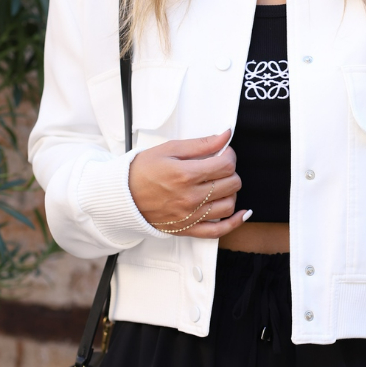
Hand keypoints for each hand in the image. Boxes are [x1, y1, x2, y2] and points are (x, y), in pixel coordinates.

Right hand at [128, 129, 248, 237]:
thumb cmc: (142, 171)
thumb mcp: (169, 149)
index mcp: (186, 175)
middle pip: (231, 183)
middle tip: (219, 166)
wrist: (123, 196)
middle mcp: (190, 197)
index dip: (230, 155)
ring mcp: (191, 215)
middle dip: (230, 171)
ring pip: (229, 205)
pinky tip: (242, 213)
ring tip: (220, 184)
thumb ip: (201, 143)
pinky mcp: (188, 228)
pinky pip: (218, 230)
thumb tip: (226, 135)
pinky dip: (234, 222)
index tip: (224, 152)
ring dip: (230, 192)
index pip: (226, 165)